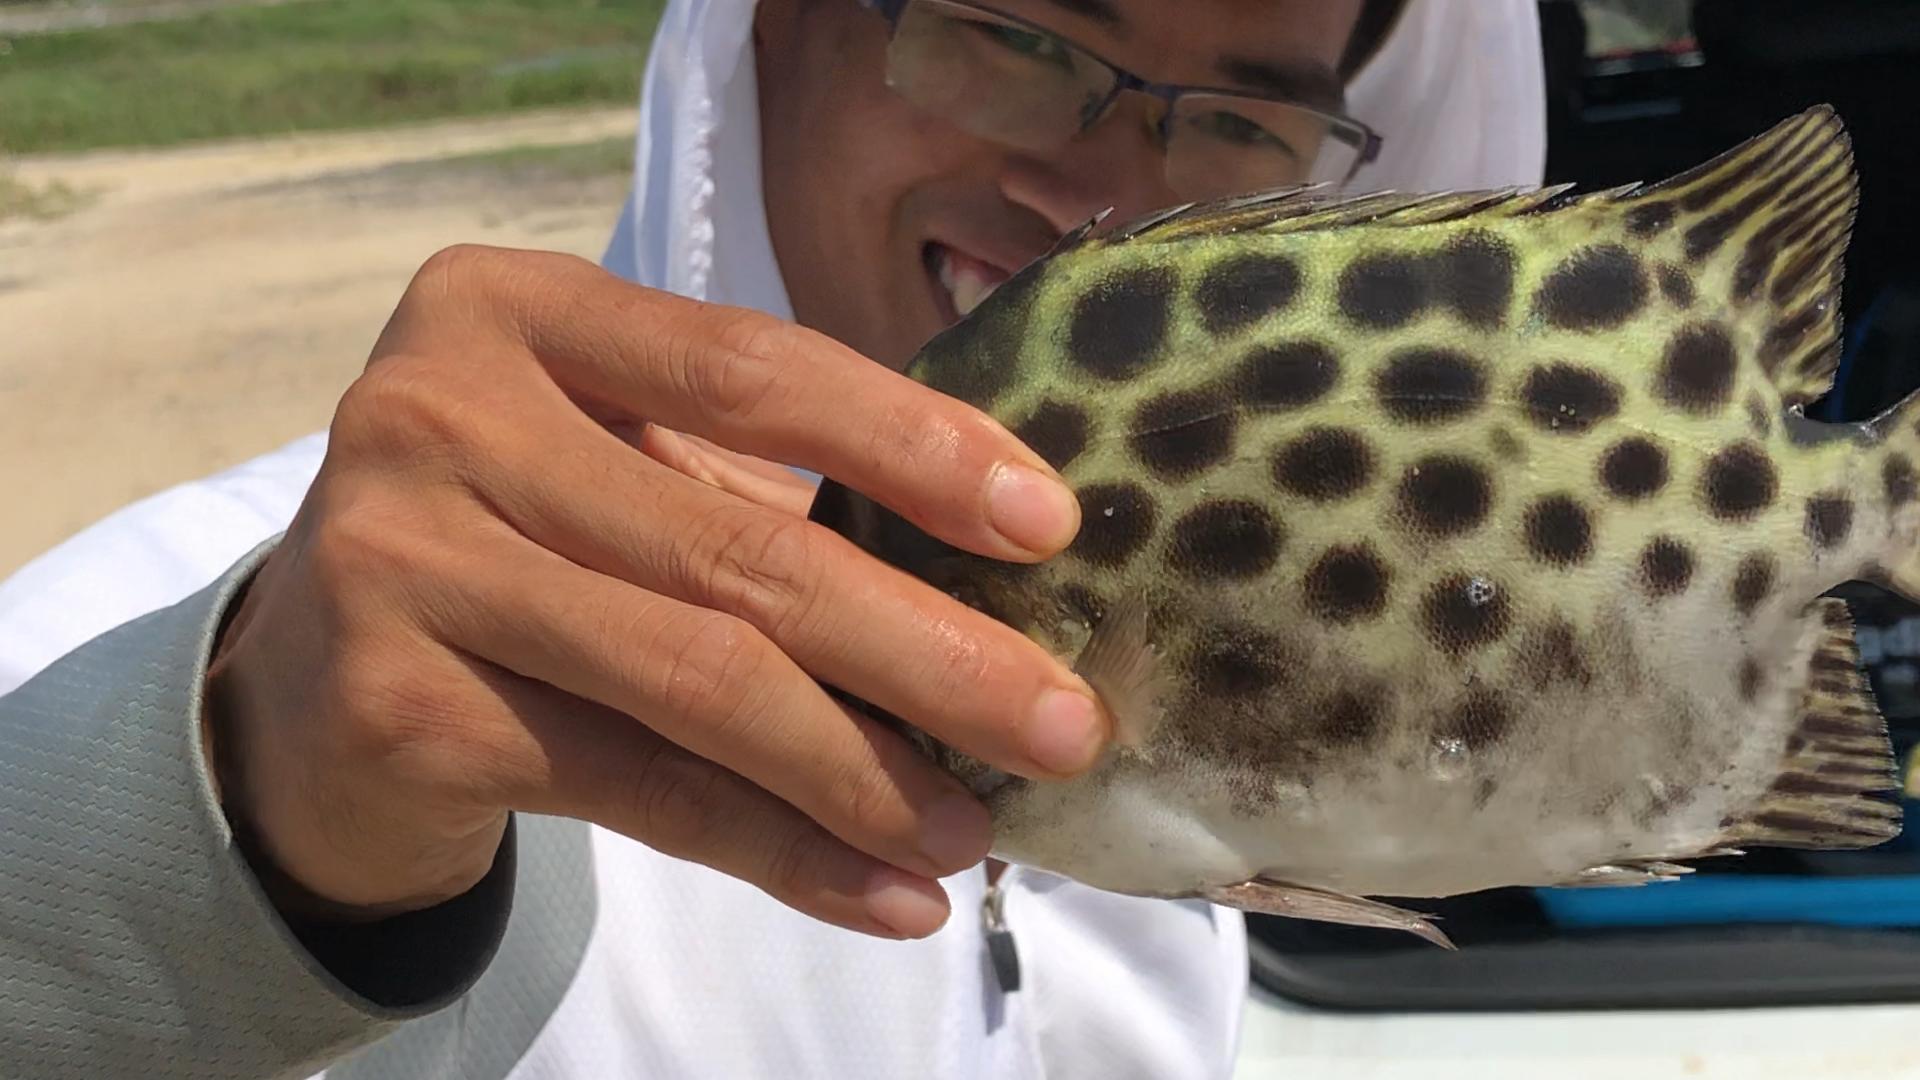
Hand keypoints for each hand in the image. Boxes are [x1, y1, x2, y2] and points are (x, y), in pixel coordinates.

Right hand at [203, 245, 1104, 939]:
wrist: (307, 677)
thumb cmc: (513, 535)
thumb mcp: (610, 464)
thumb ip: (751, 489)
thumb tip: (994, 596)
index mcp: (512, 309)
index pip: (750, 366)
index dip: (913, 446)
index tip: (1047, 524)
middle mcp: (439, 413)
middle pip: (740, 546)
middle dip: (930, 649)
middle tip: (1062, 724)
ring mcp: (403, 560)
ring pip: (698, 680)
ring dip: (867, 773)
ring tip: (977, 829)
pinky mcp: (399, 707)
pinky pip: (641, 791)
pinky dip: (780, 852)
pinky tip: (883, 893)